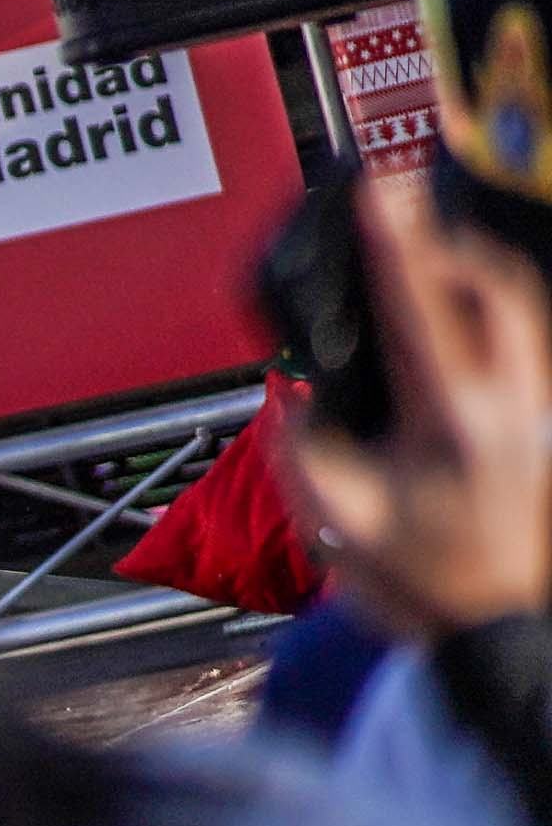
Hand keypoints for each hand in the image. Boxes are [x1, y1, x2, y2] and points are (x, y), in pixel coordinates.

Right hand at [292, 162, 551, 638]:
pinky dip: (496, 315)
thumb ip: (302, 440)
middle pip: (495, 291)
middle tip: (402, 222)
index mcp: (451, 424)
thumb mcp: (331, 518)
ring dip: (477, 274)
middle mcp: (511, 411)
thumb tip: (300, 388)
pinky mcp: (549, 434)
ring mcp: (540, 420)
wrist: (493, 633)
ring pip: (523, 312)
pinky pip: (531, 347)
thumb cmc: (415, 584)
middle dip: (446, 245)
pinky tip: (464, 320)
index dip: (395, 244)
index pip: (420, 310)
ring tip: (432, 260)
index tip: (377, 191)